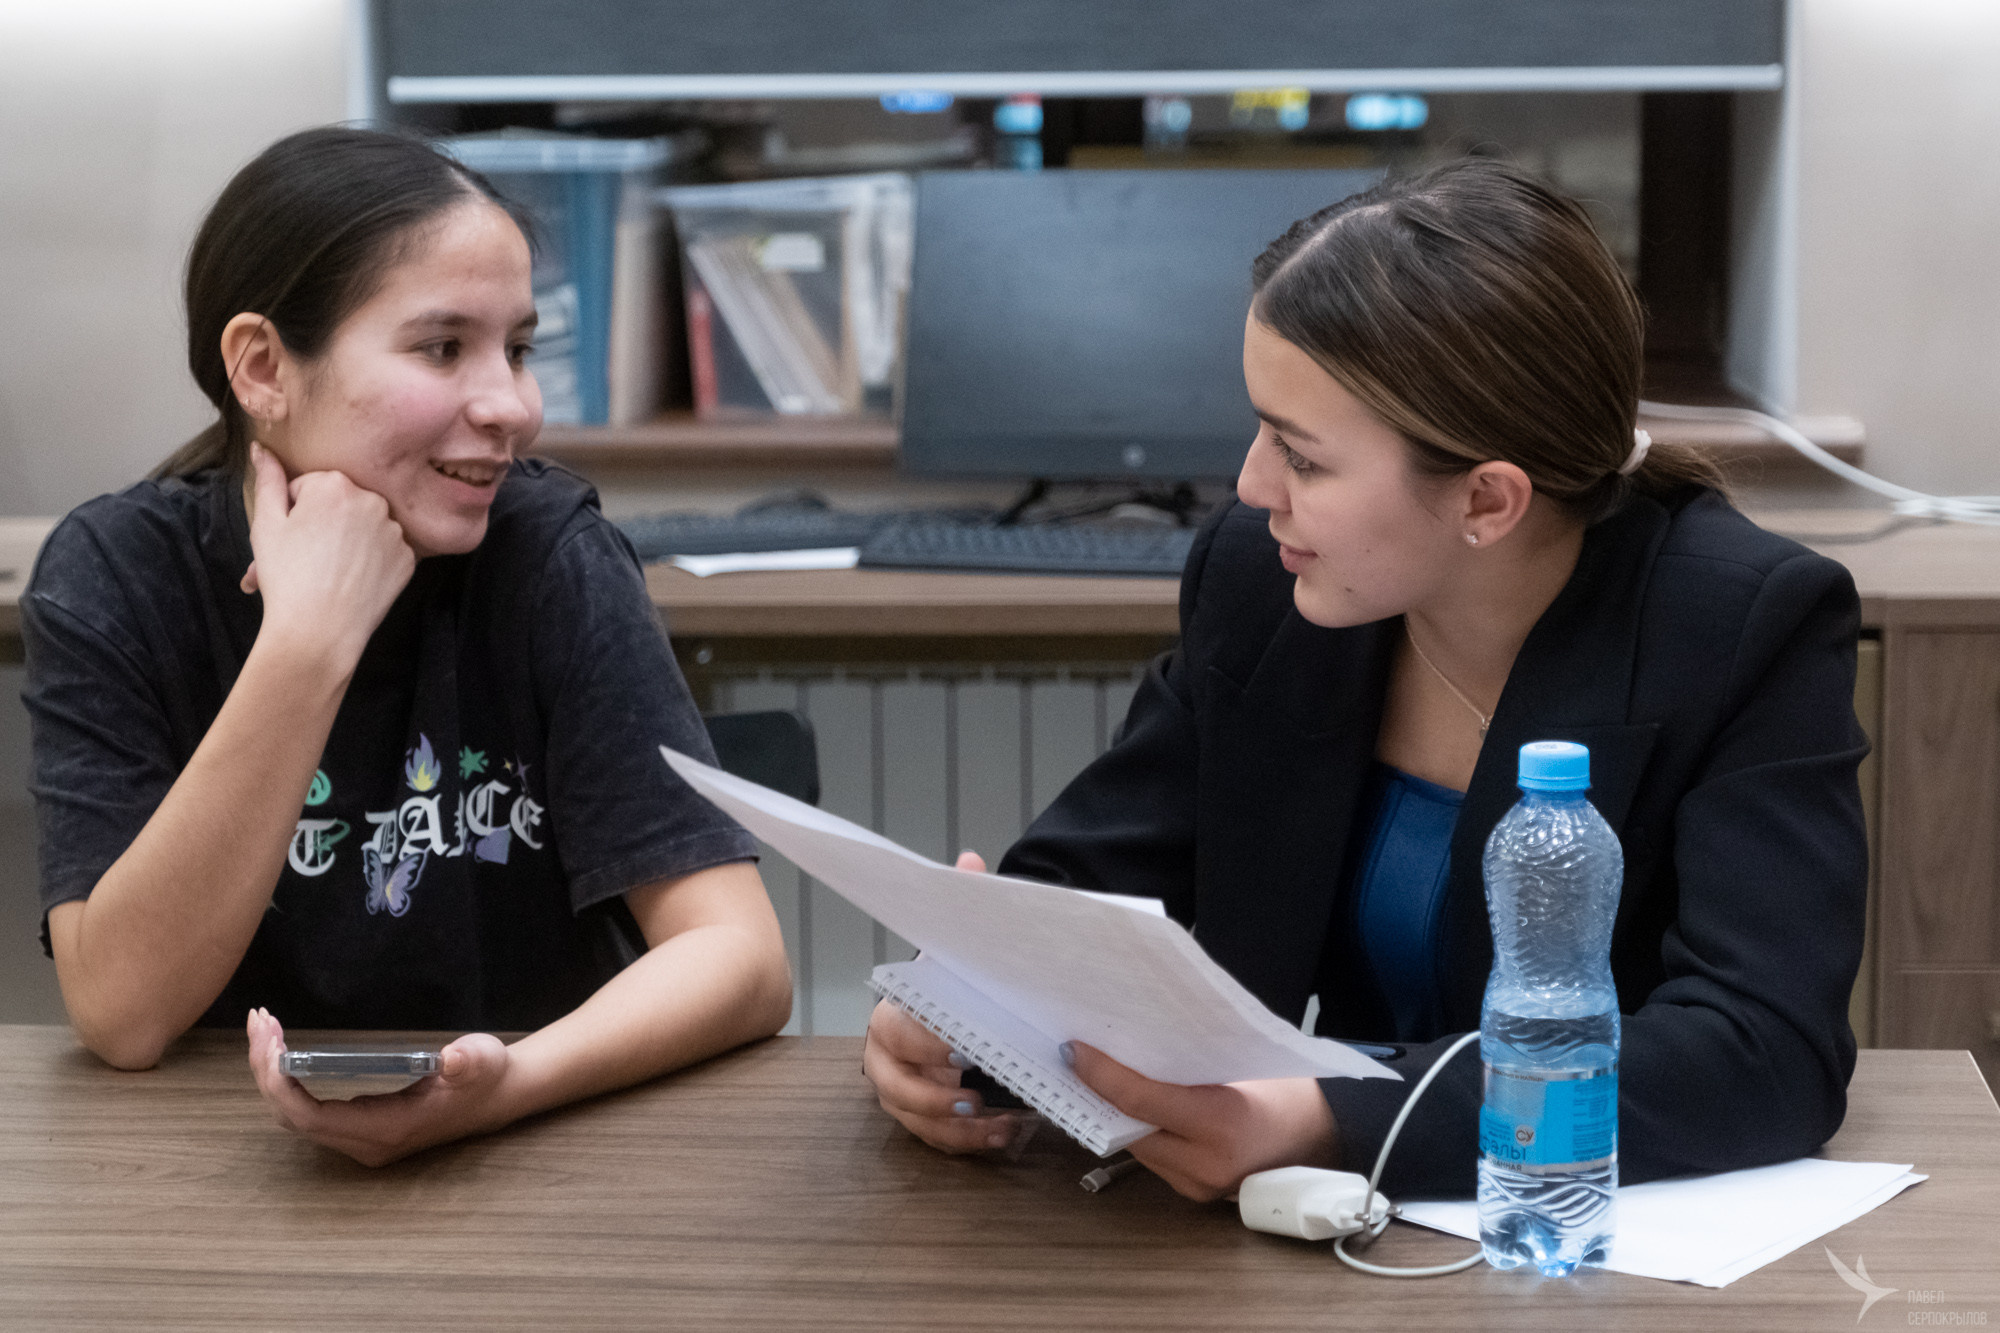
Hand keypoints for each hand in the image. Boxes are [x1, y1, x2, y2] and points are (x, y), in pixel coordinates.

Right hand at [241, 442, 414, 669]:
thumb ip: (267, 479)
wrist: (318, 631)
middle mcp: (373, 500)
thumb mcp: (266, 524)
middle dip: (322, 524)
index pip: (309, 487)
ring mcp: (395, 530)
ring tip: (324, 571)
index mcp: (336, 484)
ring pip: (363, 527)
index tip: (290, 537)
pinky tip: (350, 580)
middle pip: (340, 504)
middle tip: (304, 557)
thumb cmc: (286, 577)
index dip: (294, 512)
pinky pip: (384, 551)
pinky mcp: (408, 558)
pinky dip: (369, 562)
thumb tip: (261, 448)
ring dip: (346, 542)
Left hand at [247, 1008, 514, 1167]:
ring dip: (272, 1074)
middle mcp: (365, 1142)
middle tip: (259, 1021)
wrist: (499, 1097)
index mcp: (386, 1129)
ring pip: (296, 1115)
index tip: (270, 1042)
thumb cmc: (487, 1077)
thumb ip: (468, 1060)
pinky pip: (308, 1111)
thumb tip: (452, 1058)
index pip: (311, 1117)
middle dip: (267, 1070)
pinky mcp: (361, 1127)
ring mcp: (361, 1138)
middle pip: (293, 1116)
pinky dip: (288, 1081)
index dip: (281, 1084)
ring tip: (264, 1030)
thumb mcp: (482, 1061)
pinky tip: (283, 1053)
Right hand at [861, 850, 1025, 1153]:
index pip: (898, 1031)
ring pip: (912, 1120)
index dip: (927, 1044)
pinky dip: (965, 1143)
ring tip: (996, 1122)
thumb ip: (966, 909)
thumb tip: (970, 864)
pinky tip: (1002, 1134)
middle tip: (976, 1094)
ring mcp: (900, 1091)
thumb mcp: (961, 949)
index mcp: (893, 1013)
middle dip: (933, 1095)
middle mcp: (886, 1056)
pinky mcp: (920, 1118)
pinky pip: (933, 1139)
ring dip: (954, 1127)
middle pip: (893, 1086)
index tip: (963, 1049)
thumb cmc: (956, 985)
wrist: (956, 1012)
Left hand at [1067, 1042, 1337, 1201]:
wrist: (1322, 1134)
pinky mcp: (1197, 1195)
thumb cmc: (1285, 1091)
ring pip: (1136, 1147)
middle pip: (1131, 1129)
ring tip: (1098, 1078)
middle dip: (1101, 1094)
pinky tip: (1130, 1108)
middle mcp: (1207, 1165)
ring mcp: (1200, 1186)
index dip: (1102, 1074)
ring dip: (1117, 1115)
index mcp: (1221, 1124)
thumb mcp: (1237, 1066)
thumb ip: (1184, 1067)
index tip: (1073, 1050)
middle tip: (1079, 1058)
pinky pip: (1153, 1159)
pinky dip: (1140, 1132)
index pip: (1142, 1101)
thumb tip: (1127, 1049)